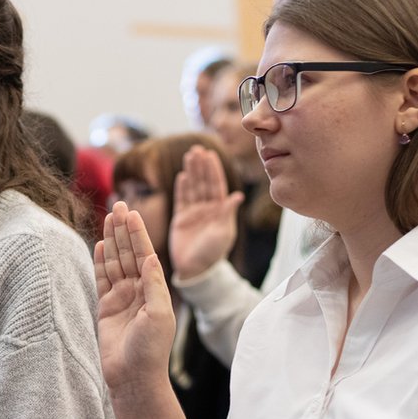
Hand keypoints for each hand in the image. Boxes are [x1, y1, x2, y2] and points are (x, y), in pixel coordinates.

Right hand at [95, 202, 176, 397]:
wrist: (134, 378)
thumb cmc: (151, 350)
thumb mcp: (159, 315)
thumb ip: (153, 285)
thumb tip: (151, 256)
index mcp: (154, 290)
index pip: (144, 254)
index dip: (138, 233)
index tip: (132, 212)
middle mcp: (138, 290)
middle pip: (128, 253)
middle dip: (124, 230)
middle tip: (119, 205)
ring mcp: (121, 298)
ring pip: (115, 262)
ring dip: (112, 240)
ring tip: (108, 218)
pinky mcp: (106, 308)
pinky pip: (101, 279)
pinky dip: (100, 262)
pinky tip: (100, 245)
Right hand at [169, 145, 243, 279]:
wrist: (196, 269)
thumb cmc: (213, 253)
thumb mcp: (224, 233)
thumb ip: (227, 213)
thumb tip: (237, 195)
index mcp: (220, 210)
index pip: (216, 185)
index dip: (213, 170)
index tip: (210, 154)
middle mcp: (207, 208)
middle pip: (203, 182)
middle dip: (200, 166)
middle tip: (197, 149)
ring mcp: (193, 212)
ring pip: (192, 187)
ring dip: (191, 172)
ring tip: (189, 156)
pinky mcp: (180, 219)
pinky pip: (181, 199)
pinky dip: (182, 188)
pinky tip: (182, 176)